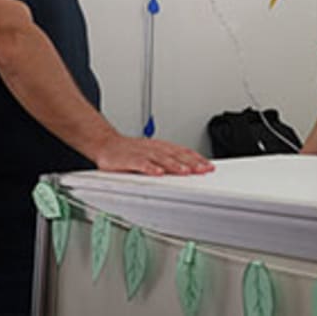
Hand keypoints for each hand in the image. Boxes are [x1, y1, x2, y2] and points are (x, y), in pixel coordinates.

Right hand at [94, 135, 214, 175]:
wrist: (106, 144)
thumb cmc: (130, 150)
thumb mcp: (152, 152)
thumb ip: (168, 160)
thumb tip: (188, 168)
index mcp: (162, 147)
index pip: (183, 152)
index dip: (197, 159)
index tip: (209, 166)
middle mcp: (154, 148)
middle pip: (176, 155)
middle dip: (192, 163)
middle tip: (204, 170)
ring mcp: (142, 153)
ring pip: (161, 159)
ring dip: (175, 165)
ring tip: (186, 171)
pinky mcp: (128, 159)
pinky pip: (141, 164)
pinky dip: (150, 168)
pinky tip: (158, 173)